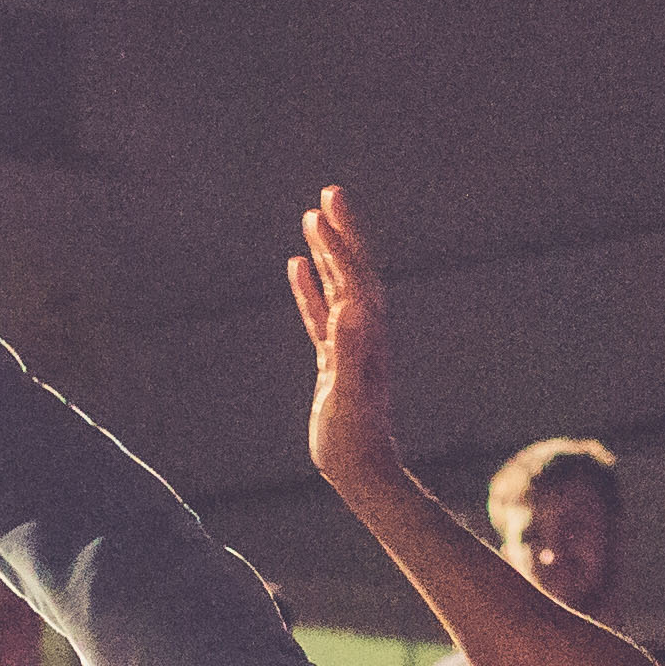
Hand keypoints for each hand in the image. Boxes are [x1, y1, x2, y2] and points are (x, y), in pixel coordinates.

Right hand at [287, 186, 408, 500]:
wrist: (362, 472)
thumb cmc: (354, 440)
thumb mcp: (349, 396)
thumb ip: (349, 353)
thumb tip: (351, 309)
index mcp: (367, 335)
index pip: (354, 277)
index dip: (341, 243)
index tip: (327, 208)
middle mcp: (363, 333)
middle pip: (352, 272)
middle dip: (341, 233)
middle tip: (329, 193)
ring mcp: (348, 344)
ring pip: (336, 287)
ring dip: (326, 253)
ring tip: (312, 218)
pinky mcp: (333, 360)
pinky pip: (319, 313)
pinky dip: (309, 288)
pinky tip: (297, 266)